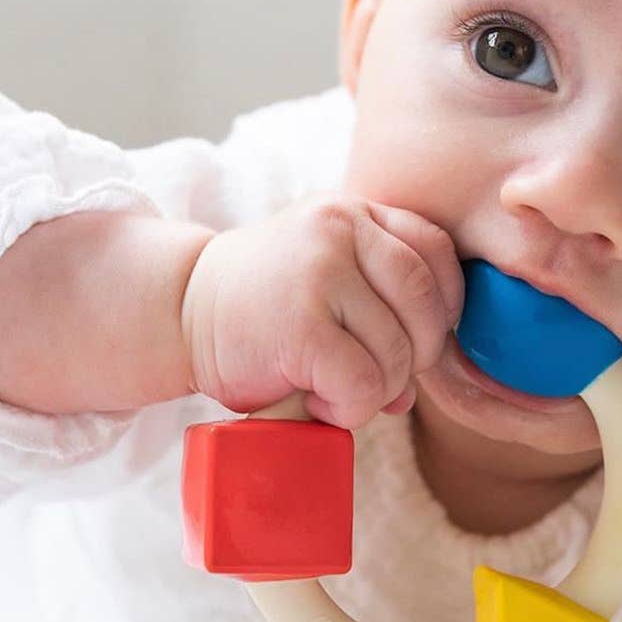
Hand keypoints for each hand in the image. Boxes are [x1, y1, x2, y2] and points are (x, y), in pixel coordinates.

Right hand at [181, 196, 463, 429]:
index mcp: (355, 213)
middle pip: (425, 305)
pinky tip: (317, 398)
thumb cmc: (261, 307)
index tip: (415, 339)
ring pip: (396, 352)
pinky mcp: (301, 324)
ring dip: (374, 390)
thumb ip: (381, 311)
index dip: (442, 308)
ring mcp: (320, 273)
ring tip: (332, 388)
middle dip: (414, 358)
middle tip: (375, 377)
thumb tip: (413, 390)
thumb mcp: (327, 281)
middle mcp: (341, 230)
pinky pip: (362, 382)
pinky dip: (348, 407)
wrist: (180, 312)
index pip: (437, 254)